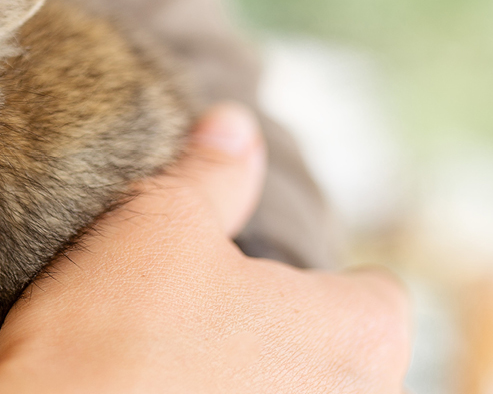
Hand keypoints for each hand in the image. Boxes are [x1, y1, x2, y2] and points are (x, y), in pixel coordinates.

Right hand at [0, 102, 410, 393]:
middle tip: (212, 317)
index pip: (376, 295)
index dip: (319, 279)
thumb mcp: (158, 224)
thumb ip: (212, 173)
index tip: (259, 279)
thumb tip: (235, 125)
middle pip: (344, 357)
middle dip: (290, 334)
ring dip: (258, 379)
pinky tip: (164, 393)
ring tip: (185, 366)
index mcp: (356, 336)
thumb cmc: (115, 336)